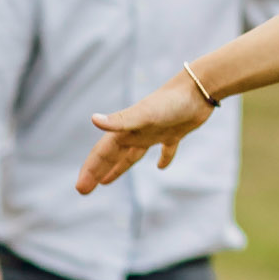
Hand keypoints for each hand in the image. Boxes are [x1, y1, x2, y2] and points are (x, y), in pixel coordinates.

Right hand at [76, 71, 215, 193]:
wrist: (198, 89)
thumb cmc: (171, 102)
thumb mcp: (144, 114)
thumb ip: (120, 121)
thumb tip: (93, 119)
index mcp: (126, 129)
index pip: (102, 153)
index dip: (90, 170)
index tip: (80, 188)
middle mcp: (137, 131)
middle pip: (112, 156)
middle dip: (97, 172)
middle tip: (83, 190)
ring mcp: (155, 132)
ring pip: (132, 154)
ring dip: (119, 167)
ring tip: (106, 181)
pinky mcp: (174, 133)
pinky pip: (166, 150)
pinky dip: (163, 158)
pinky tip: (161, 167)